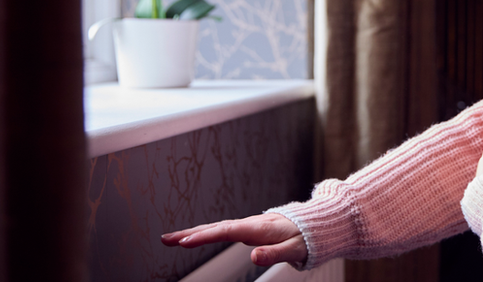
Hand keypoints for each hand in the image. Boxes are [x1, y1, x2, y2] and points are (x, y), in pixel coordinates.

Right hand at [161, 213, 305, 266]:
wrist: (315, 224)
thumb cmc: (306, 238)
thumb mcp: (295, 249)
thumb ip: (274, 254)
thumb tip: (253, 257)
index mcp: (259, 228)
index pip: (227, 231)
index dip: (206, 236)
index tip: (186, 242)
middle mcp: (251, 224)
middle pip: (216, 228)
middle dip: (190, 234)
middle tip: (166, 240)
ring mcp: (249, 225)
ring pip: (217, 228)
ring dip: (194, 232)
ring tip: (172, 239)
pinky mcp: (249, 228)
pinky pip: (223, 229)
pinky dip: (206, 232)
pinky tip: (196, 236)